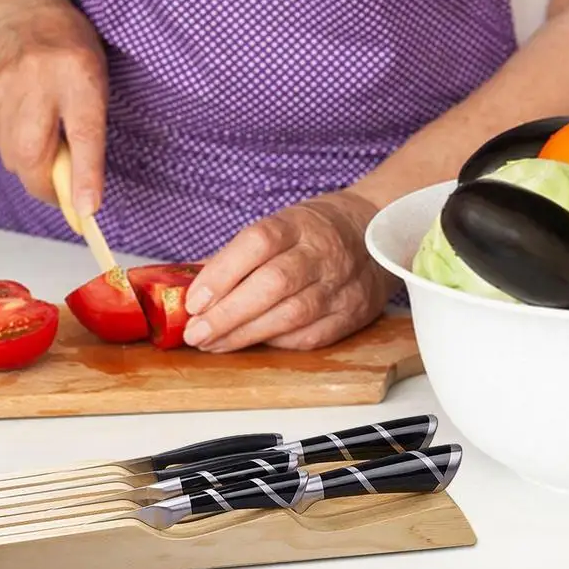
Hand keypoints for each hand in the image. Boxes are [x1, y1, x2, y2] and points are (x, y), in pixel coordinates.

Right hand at [0, 0, 107, 215]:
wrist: (19, 16)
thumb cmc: (69, 53)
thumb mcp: (97, 86)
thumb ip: (92, 138)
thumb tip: (84, 198)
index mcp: (77, 74)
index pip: (83, 133)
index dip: (85, 176)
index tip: (87, 211)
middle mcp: (36, 81)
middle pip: (34, 156)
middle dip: (50, 186)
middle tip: (66, 187)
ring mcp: (2, 91)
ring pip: (15, 159)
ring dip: (35, 169)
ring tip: (48, 142)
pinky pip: (1, 148)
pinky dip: (18, 152)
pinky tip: (28, 127)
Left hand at [182, 190, 397, 351]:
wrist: (377, 232)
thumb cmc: (314, 232)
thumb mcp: (279, 226)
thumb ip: (237, 257)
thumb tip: (191, 287)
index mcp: (298, 224)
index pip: (258, 243)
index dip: (222, 273)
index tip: (194, 300)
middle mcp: (322, 252)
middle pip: (273, 284)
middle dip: (227, 314)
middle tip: (196, 333)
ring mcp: (341, 284)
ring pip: (291, 315)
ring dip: (245, 335)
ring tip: (212, 343)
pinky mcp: (352, 313)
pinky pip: (310, 336)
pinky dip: (276, 343)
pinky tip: (252, 344)